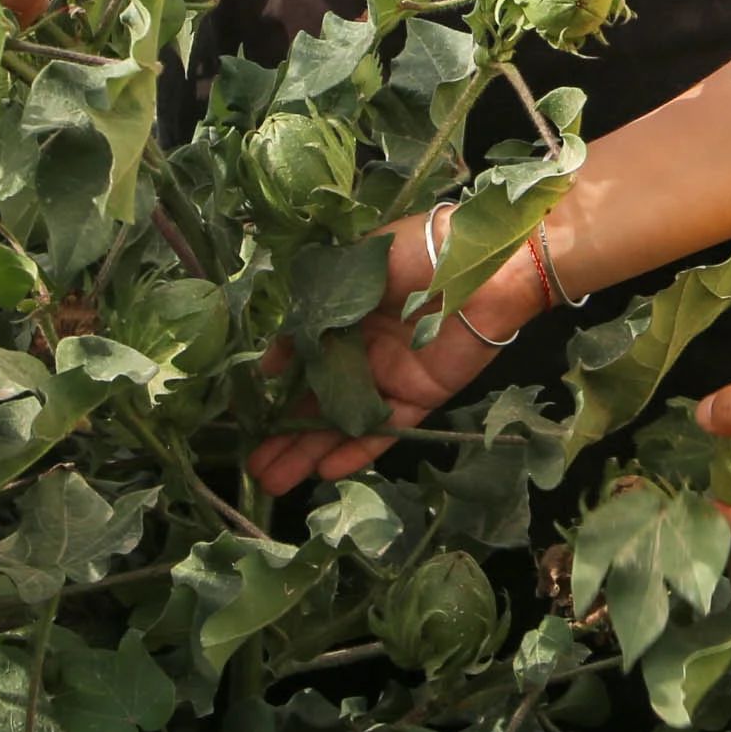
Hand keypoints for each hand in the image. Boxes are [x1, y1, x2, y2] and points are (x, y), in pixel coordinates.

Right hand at [244, 211, 545, 494]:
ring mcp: (390, 377)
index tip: (249, 414)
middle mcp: (364, 351)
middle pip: (318, 400)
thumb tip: (269, 359)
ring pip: (344, 422)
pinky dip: (357, 451)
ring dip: (310, 451)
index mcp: (345, 316)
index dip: (278, 389)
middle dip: (286, 434)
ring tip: (273, 480)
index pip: (303, 362)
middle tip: (252, 465)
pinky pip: (384, 430)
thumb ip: (310, 316)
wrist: (481, 263)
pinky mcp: (420, 397)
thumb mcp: (352, 273)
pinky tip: (324, 471)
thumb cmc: (418, 251)